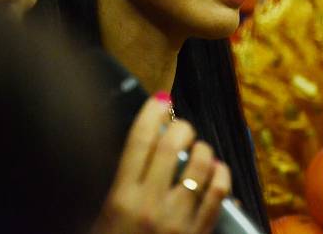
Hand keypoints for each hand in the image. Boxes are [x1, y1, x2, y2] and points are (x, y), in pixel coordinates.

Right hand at [92, 96, 230, 233]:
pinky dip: (220, 173)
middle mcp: (150, 204)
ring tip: (197, 150)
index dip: (151, 113)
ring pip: (200, 163)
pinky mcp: (198, 233)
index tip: (159, 101)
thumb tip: (143, 146)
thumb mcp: (101, 216)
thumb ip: (120, 182)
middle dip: (180, 126)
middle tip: (180, 126)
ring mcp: (178, 219)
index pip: (138, 140)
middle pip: (172, 145)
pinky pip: (219, 192)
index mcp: (120, 197)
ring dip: (202, 149)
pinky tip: (216, 170)